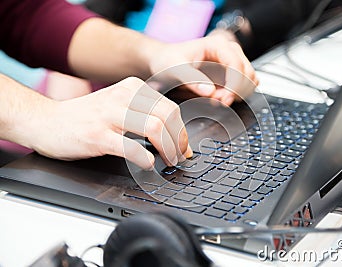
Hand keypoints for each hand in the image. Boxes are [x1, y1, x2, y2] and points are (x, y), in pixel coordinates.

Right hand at [29, 77, 191, 168]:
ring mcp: (109, 115)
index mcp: (132, 88)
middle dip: (179, 141)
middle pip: (168, 116)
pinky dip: (145, 159)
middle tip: (179, 157)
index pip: (170, 108)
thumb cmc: (86, 118)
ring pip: (155, 127)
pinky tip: (147, 164)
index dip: (182, 131)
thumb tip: (172, 136)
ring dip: (168, 149)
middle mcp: (123, 97)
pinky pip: (131, 147)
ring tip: (167, 161)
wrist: (46, 120)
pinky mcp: (98, 135)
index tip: (183, 147)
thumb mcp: (118, 105)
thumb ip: (143, 114)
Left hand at [149, 35, 258, 105]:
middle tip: (217, 101)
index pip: (237, 65)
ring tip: (217, 99)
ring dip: (238, 94)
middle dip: (235, 91)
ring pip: (250, 80)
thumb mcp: (175, 68)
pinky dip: (237, 94)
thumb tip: (210, 92)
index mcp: (217, 44)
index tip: (224, 99)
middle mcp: (228, 51)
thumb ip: (192, 80)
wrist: (165, 60)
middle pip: (248, 73)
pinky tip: (221, 98)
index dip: (234, 85)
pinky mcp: (232, 73)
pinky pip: (245, 85)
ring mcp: (232, 61)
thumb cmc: (168, 60)